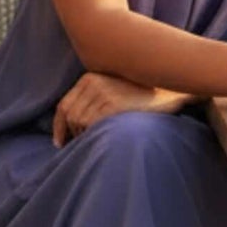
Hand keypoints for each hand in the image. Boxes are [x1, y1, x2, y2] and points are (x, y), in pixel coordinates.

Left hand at [52, 72, 190, 146]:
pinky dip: (92, 137)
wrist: (167, 95)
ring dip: (83, 137)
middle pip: (69, 115)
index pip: (63, 105)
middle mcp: (93, 82)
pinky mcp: (112, 105)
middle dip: (70, 134)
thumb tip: (71, 125)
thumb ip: (93, 101)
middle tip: (75, 148)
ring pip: (78, 122)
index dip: (59, 127)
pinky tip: (102, 140)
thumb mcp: (112, 91)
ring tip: (95, 142)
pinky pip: (91, 126)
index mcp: (89, 78)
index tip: (59, 142)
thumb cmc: (140, 99)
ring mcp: (102, 93)